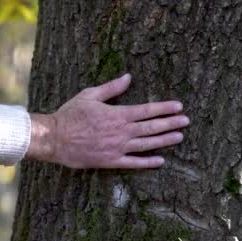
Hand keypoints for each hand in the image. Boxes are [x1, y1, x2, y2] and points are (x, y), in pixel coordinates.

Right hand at [26, 74, 189, 168]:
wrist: (54, 138)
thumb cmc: (70, 115)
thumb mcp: (89, 95)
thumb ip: (111, 88)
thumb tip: (128, 77)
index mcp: (117, 114)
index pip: (147, 110)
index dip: (164, 108)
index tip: (179, 106)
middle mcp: (121, 131)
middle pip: (151, 127)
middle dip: (171, 123)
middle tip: (187, 121)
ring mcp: (117, 148)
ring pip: (147, 144)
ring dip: (165, 140)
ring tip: (180, 137)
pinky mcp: (111, 161)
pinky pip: (134, 163)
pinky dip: (148, 162)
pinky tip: (160, 161)